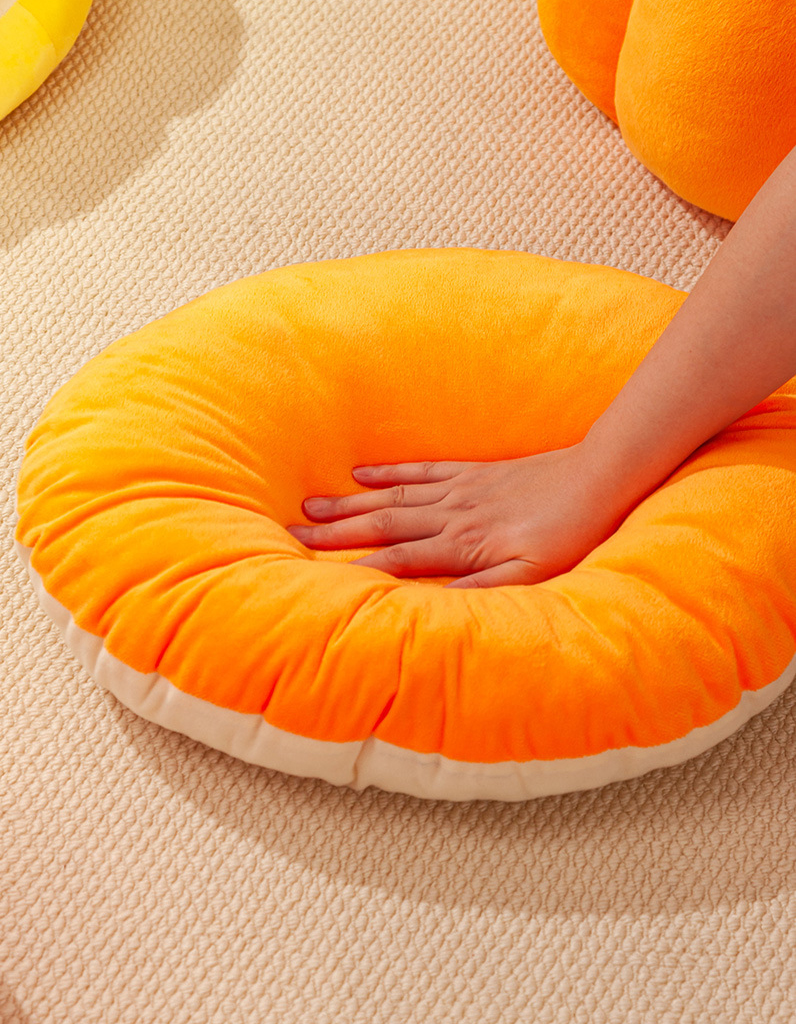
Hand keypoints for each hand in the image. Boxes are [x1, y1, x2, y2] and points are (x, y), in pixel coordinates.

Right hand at [285, 444, 631, 587]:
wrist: (599, 478)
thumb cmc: (568, 535)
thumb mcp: (532, 575)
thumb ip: (480, 591)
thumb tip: (430, 605)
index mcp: (462, 546)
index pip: (395, 560)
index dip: (352, 569)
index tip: (310, 576)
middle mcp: (450, 516)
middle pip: (381, 524)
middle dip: (333, 534)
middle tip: (290, 536)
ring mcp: (458, 490)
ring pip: (392, 497)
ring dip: (348, 503)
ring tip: (308, 505)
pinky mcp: (470, 472)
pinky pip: (420, 469)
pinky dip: (388, 471)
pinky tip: (360, 472)